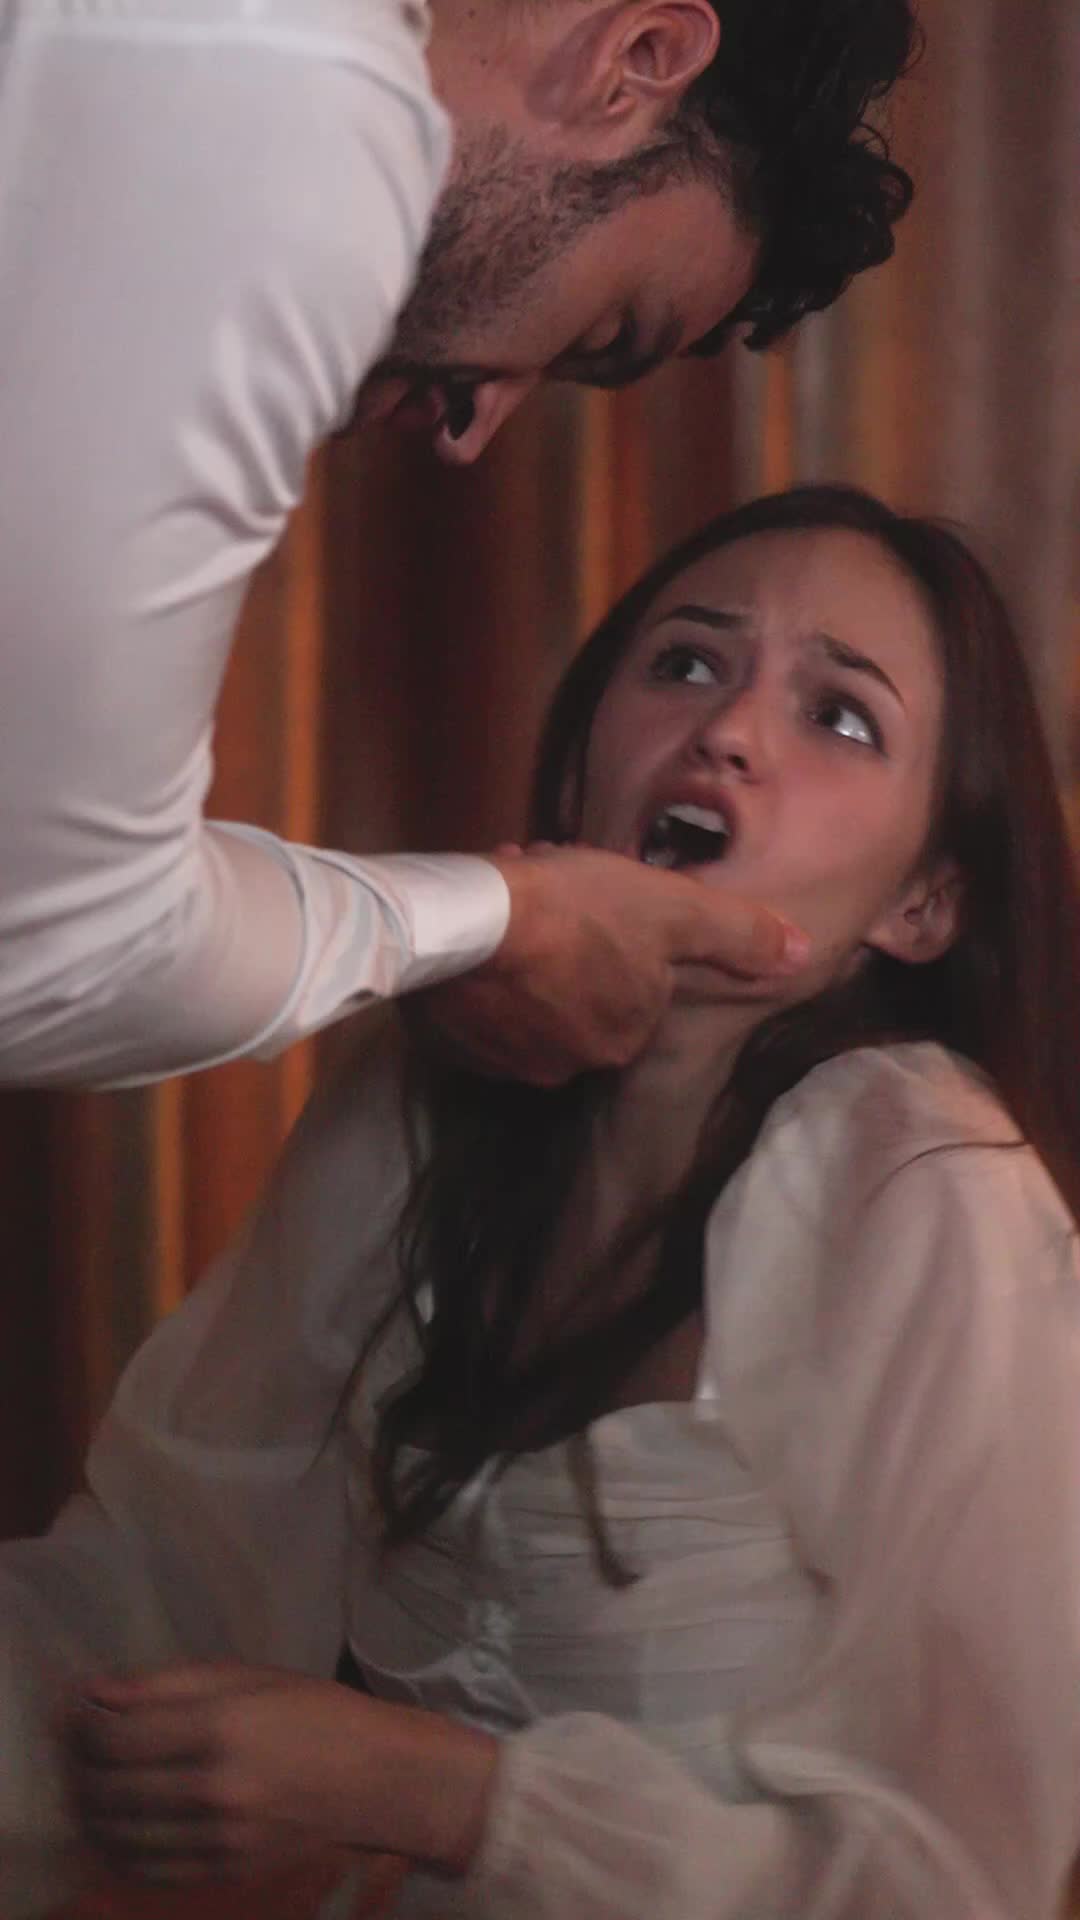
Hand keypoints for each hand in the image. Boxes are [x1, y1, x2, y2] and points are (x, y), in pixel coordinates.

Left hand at [67, 1663, 496, 1885]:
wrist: (376, 1778)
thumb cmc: (314, 1711)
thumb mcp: (247, 1676)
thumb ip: (166, 1684)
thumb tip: (94, 1691)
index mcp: (222, 1728)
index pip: (115, 1738)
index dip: (82, 1724)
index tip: (79, 1710)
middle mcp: (216, 1788)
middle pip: (107, 1789)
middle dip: (79, 1766)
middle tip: (80, 1746)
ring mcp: (220, 1839)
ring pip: (118, 1836)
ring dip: (90, 1809)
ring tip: (94, 1783)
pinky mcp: (226, 1871)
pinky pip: (146, 1869)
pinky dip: (118, 1848)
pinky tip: (118, 1823)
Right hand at [418, 843, 809, 1085]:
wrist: (463, 924)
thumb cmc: (576, 910)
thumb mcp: (672, 907)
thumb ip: (737, 934)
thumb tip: (800, 953)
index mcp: (625, 1037)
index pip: (635, 984)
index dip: (619, 931)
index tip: (593, 893)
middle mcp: (568, 1064)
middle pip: (580, 990)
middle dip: (571, 940)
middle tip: (548, 890)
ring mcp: (504, 1058)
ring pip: (528, 994)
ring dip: (525, 950)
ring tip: (507, 900)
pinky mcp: (451, 1043)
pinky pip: (478, 1003)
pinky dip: (480, 969)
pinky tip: (473, 930)